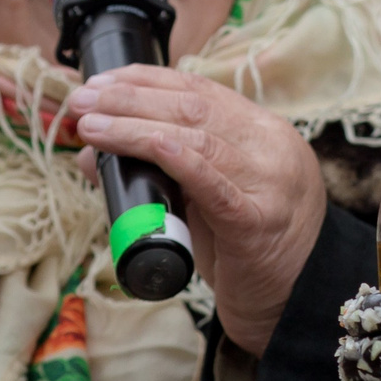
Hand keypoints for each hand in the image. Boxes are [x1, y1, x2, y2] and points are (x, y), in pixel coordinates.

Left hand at [68, 64, 326, 352]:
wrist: (298, 301)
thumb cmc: (250, 250)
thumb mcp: (209, 200)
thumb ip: (163, 172)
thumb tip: (91, 153)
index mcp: (266, 134)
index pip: (202, 90)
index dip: (147, 80)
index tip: (102, 80)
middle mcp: (273, 149)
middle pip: (194, 108)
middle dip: (130, 98)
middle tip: (82, 99)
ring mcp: (269, 183)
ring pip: (197, 139)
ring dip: (134, 126)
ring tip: (91, 125)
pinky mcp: (257, 222)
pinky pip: (214, 183)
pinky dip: (177, 158)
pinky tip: (145, 144)